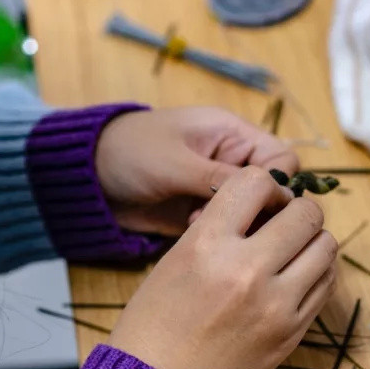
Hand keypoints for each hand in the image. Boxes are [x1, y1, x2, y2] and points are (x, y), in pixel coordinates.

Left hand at [95, 106, 298, 234]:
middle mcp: (233, 161)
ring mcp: (219, 190)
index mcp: (233, 134)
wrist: (87, 177)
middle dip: (258, 210)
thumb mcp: (177, 163)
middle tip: (232, 223)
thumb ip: (223, 179)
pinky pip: (230, 228)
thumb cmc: (130, 152)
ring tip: (201, 224)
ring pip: (254, 215)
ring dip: (237, 226)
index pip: (282, 160)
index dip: (279, 185)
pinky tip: (193, 233)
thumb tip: (274, 196)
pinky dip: (219, 234)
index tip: (260, 205)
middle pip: (273, 192)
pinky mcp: (204, 213)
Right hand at [107, 166, 337, 368]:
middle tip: (283, 224)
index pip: (258, 182)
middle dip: (297, 212)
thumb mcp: (175, 259)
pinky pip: (325, 284)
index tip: (262, 202)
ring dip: (312, 241)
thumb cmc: (155, 324)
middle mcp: (246, 270)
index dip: (267, 187)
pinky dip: (317, 272)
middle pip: (306, 213)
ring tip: (292, 251)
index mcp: (207, 244)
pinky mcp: (292, 332)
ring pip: (326, 246)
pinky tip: (296, 276)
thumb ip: (220, 229)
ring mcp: (276, 304)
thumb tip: (264, 209)